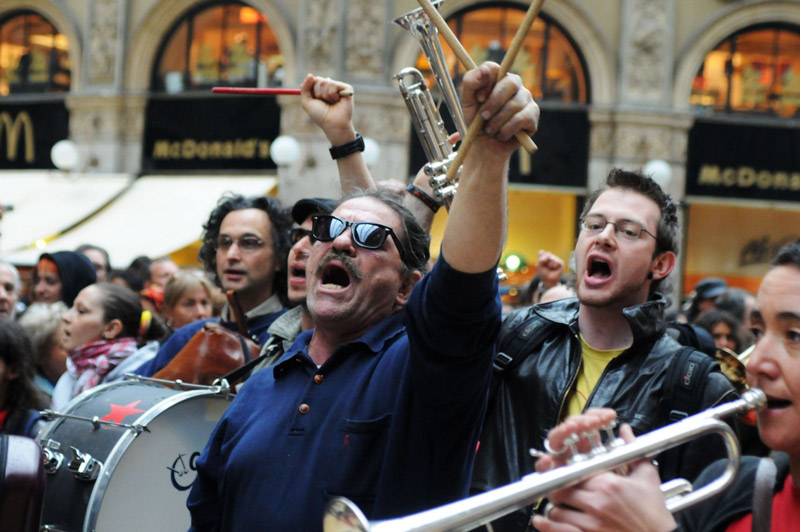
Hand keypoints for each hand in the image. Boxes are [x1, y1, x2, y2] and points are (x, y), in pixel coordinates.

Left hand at [300, 74, 355, 144]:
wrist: (333, 124)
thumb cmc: (320, 115)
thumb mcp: (307, 102)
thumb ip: (305, 88)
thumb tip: (310, 75)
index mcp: (321, 90)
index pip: (314, 80)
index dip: (312, 89)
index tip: (314, 98)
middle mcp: (330, 88)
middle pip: (319, 80)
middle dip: (318, 92)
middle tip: (323, 102)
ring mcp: (339, 88)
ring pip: (326, 82)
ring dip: (325, 95)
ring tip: (331, 103)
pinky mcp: (347, 89)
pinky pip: (334, 84)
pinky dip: (332, 94)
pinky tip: (337, 101)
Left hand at [459, 62, 538, 158]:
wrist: (485, 145)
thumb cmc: (476, 121)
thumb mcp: (467, 104)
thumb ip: (470, 83)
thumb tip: (483, 70)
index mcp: (496, 77)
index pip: (493, 68)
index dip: (485, 83)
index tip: (478, 98)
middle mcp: (514, 84)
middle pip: (510, 83)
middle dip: (494, 103)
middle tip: (483, 117)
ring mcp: (526, 98)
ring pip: (515, 104)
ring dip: (497, 121)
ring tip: (489, 130)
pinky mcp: (533, 114)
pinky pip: (522, 119)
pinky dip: (507, 130)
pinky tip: (501, 134)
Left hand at [533, 411, 676, 531]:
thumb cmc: (654, 514)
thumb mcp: (647, 478)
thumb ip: (633, 451)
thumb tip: (626, 431)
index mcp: (607, 484)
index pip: (573, 471)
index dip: (565, 470)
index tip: (564, 471)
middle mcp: (595, 502)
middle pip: (560, 489)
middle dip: (557, 488)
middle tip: (559, 488)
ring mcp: (590, 523)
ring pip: (557, 510)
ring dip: (556, 508)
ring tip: (560, 506)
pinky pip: (558, 530)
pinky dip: (547, 525)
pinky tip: (541, 520)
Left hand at [537, 250, 564, 289]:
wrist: (548, 279)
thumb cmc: (543, 272)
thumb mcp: (539, 265)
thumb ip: (541, 259)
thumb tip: (549, 257)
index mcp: (544, 255)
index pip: (541, 252)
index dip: (540, 258)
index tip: (540, 263)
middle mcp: (551, 256)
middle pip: (547, 254)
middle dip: (544, 261)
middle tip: (545, 266)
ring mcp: (556, 259)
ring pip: (552, 258)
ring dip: (549, 264)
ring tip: (550, 268)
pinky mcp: (561, 262)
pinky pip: (556, 262)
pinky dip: (553, 266)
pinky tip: (554, 268)